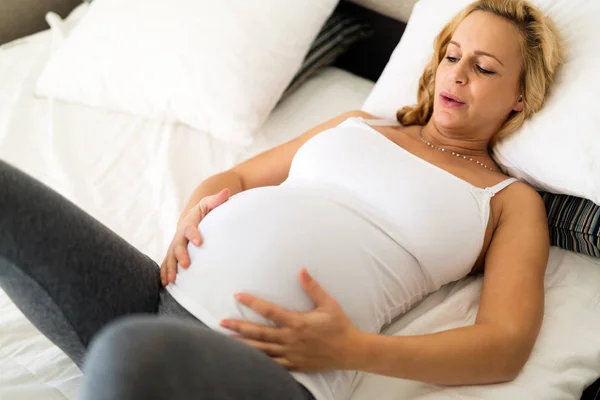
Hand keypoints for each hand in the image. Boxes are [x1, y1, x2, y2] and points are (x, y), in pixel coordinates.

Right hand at [160, 188, 229, 285]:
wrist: (192, 217)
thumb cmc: (205, 211)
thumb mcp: (210, 204)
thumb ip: (217, 200)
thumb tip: (227, 191)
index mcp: (189, 222)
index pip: (190, 228)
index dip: (194, 234)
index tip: (199, 242)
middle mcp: (179, 234)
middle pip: (178, 245)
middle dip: (181, 255)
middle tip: (186, 265)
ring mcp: (175, 245)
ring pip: (170, 257)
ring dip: (170, 268)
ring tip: (172, 280)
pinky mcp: (173, 253)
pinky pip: (167, 263)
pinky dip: (164, 273)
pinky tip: (166, 284)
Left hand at [220, 268, 360, 371]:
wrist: (351, 351)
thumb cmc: (340, 326)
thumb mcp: (329, 304)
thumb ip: (313, 287)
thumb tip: (301, 270)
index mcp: (298, 322)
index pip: (270, 311)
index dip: (252, 303)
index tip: (237, 296)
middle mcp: (291, 339)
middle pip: (259, 333)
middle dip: (239, 327)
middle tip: (221, 322)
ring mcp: (291, 354)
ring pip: (262, 350)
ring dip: (244, 345)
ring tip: (227, 342)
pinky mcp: (294, 364)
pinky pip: (272, 364)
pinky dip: (258, 362)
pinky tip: (247, 360)